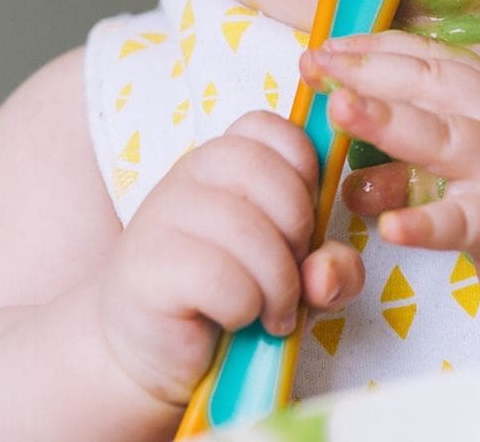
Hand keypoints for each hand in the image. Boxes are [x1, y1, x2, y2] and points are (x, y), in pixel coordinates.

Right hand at [94, 111, 364, 405]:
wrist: (155, 351)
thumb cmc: (232, 299)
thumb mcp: (301, 277)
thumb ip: (333, 267)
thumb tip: (325, 274)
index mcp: (222, 160)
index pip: (270, 128)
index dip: (304, 172)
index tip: (301, 222)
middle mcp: (188, 175)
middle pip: (270, 175)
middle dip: (299, 232)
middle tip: (291, 275)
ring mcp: (161, 217)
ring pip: (249, 231)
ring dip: (278, 284)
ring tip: (271, 311)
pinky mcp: (146, 268)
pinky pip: (221, 278)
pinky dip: (244, 308)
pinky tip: (235, 319)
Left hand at [301, 31, 479, 323]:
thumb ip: (423, 136)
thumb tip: (353, 118)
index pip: (427, 58)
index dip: (373, 48)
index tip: (326, 46)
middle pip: (425, 84)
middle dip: (364, 70)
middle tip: (311, 64)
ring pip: (438, 137)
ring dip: (384, 120)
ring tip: (337, 109)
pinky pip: (458, 221)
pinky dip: (423, 223)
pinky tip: (389, 227)